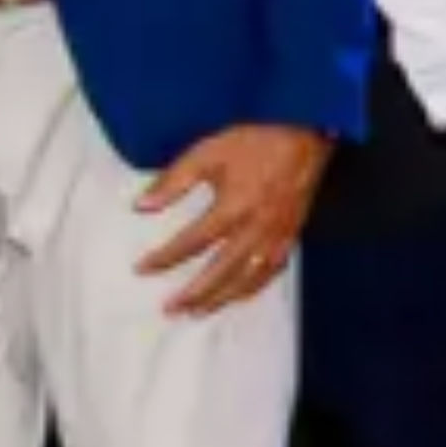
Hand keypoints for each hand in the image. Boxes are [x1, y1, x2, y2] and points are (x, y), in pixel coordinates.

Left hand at [136, 124, 331, 321]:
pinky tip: (239, 295)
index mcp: (234, 207)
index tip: (142, 268)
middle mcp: (256, 227)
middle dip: (194, 293)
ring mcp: (277, 234)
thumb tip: (141, 205)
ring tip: (198, 312)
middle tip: (170, 309)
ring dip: (222, 297)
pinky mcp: (291, 234)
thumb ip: (173, 181)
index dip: (165, 258)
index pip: (192, 242)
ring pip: (248, 277)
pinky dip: (254, 287)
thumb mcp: (207, 153)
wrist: (304, 134)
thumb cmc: (256, 142)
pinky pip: (272, 270)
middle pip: (221, 271)